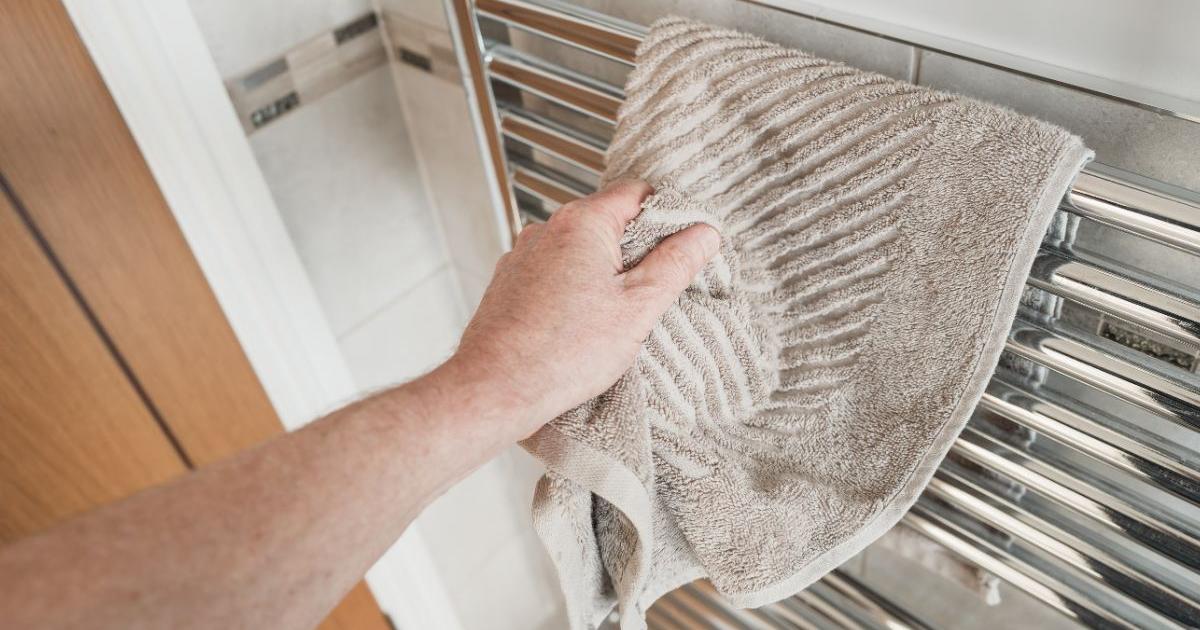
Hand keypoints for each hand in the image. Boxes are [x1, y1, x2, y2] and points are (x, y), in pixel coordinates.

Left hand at [449, 180, 719, 436]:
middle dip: (635, 250)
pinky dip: (572, 289)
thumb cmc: (562, 353)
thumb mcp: (639, 308)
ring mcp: (523, 255)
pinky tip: (580, 325)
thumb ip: (676, 264)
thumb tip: (703, 234)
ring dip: (602, 272)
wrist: (496, 387)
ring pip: (579, 249)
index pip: (637, 192)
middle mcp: (547, 230)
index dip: (666, 216)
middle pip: (607, 220)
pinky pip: (553, 273)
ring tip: (613, 316)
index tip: (681, 246)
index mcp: (582, 223)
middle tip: (652, 291)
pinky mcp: (509, 283)